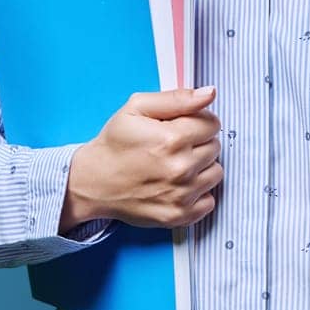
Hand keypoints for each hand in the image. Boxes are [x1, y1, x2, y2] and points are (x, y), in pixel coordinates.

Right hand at [63, 86, 222, 230]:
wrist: (93, 182)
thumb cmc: (114, 144)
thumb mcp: (137, 108)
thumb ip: (177, 98)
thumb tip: (209, 93)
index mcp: (172, 139)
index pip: (212, 124)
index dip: (197, 121)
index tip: (181, 126)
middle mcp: (180, 169)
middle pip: (215, 147)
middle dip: (199, 142)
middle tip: (174, 145)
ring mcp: (181, 195)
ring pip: (216, 172)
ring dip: (201, 167)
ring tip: (176, 164)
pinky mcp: (179, 215)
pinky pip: (210, 200)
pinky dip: (198, 192)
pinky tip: (178, 185)